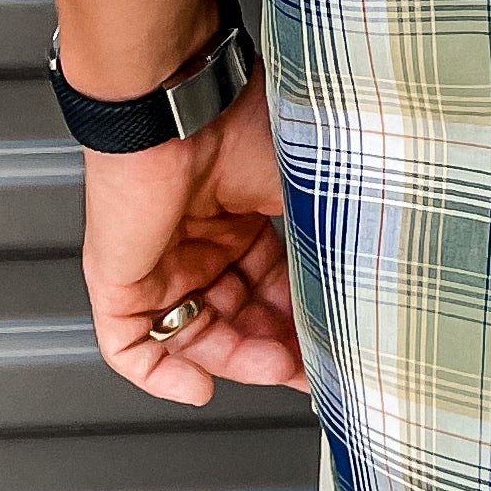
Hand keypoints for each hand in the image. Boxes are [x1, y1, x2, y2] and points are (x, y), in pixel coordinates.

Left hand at [81, 75, 310, 405]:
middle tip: (311, 367)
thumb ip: (327, 240)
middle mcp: (199, 242)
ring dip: (235, 361)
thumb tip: (373, 285)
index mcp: (241, 217)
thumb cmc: (242, 122)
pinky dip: (160, 376)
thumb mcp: (303, 191)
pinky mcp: (117, 278)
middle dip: (275, 348)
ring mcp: (157, 262)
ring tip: (276, 368)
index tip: (334, 346)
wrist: (176, 102)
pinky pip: (130, 345)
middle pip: (237, 318)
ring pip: (195, 337)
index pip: (272, 287)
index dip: (302, 320)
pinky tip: (198, 388)